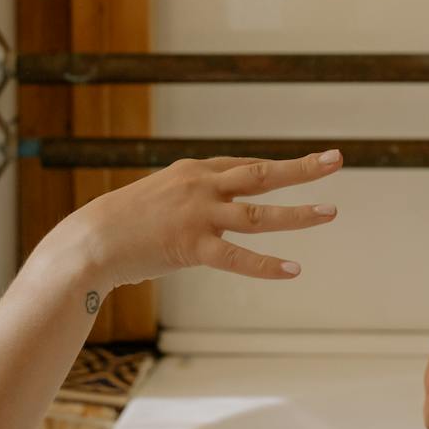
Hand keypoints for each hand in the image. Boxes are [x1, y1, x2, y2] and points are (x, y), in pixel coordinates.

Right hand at [64, 150, 342, 295]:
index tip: (311, 163)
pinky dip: (266, 264)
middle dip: (302, 168)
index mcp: (195, 171)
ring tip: (330, 212)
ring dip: (297, 214)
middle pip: (261, 173)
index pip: (246, 166)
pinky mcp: (191, 246)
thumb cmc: (126, 221)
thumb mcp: (163, 196)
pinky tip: (293, 268)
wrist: (92, 240)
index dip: (280, 167)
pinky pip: (237, 257)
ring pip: (258, 213)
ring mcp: (199, 216)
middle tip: (337, 160)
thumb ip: (193, 197)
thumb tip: (217, 205)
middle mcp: (202, 186)